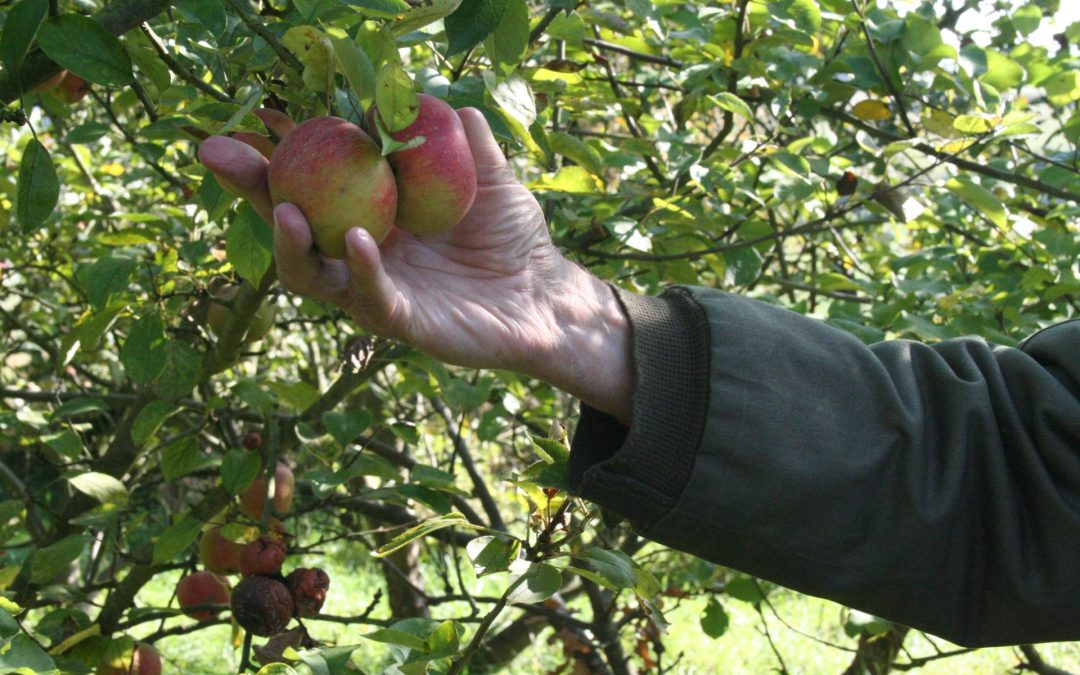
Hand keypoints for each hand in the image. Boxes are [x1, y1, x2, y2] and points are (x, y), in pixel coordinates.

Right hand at [199, 109, 631, 420]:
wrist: (545, 295)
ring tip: (287, 210)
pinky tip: (359, 239)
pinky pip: (369, 297)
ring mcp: (373, 289)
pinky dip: (361, 269)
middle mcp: (359, 252)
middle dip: (250, 190)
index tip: (253, 115)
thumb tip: (435, 98)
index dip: (277, 150)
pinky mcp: (399, 320)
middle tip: (218, 154)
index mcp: (371, 213)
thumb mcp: (490, 177)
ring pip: (309, 273)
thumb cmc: (513, 236)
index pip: (311, 180)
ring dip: (290, 242)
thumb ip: (464, 140)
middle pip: (288, 223)